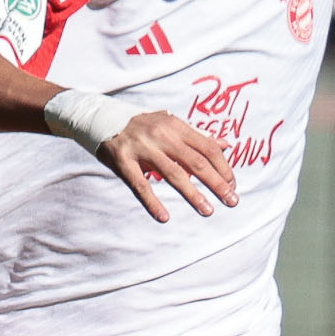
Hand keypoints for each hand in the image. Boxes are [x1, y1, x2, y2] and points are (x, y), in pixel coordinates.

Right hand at [97, 111, 237, 222]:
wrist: (102, 118)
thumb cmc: (142, 125)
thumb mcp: (170, 125)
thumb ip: (197, 137)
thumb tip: (225, 145)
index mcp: (176, 126)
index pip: (207, 148)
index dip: (223, 168)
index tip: (232, 185)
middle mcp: (161, 135)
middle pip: (196, 162)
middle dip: (217, 183)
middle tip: (232, 201)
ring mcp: (142, 148)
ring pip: (173, 174)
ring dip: (193, 194)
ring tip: (208, 211)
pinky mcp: (123, 161)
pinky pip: (140, 185)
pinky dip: (152, 202)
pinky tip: (164, 217)